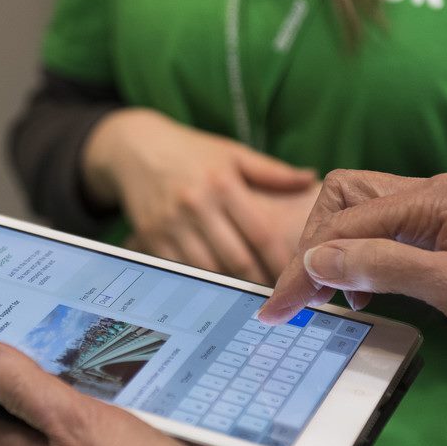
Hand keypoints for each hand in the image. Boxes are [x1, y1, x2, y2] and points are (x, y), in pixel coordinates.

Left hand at [0, 340, 285, 445]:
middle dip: (56, 359)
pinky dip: (154, 382)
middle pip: (56, 402)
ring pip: (109, 401)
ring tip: (112, 329)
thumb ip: (26, 389)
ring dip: (112, 368)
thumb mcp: (74, 427)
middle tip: (56, 317)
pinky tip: (162, 360)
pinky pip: (153, 407)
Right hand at [82, 108, 316, 283]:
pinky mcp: (150, 238)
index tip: (297, 276)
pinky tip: (218, 289)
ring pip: (209, 270)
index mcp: (222, 183)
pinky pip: (182, 270)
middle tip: (279, 296)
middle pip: (236, 258)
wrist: (136, 147)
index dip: (280, 260)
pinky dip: (202, 281)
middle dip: (259, 282)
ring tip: (252, 298)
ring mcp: (171, 223)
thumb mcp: (232, 153)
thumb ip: (272, 171)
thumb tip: (310, 179)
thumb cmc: (192, 151)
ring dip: (232, 287)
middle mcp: (196, 204)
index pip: (260, 232)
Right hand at [259, 170, 446, 340]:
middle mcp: (429, 193)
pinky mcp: (432, 229)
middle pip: (342, 197)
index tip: (277, 307)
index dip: (306, 265)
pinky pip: (373, 230)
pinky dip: (354, 257)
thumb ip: (385, 267)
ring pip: (354, 210)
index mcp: (436, 198)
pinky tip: (362, 290)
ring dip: (331, 249)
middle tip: (301, 297)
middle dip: (313, 243)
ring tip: (331, 295)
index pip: (347, 223)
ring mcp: (431, 209)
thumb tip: (316, 262)